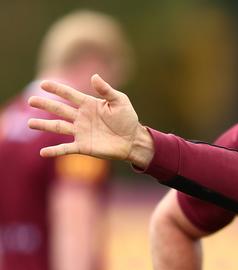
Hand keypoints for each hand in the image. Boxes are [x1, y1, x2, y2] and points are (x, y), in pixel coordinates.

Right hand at [27, 74, 152, 166]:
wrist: (133, 140)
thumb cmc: (127, 119)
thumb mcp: (120, 101)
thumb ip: (106, 90)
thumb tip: (94, 76)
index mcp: (89, 104)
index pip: (70, 94)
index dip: (57, 89)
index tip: (44, 84)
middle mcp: (81, 117)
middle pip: (59, 109)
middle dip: (45, 105)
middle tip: (31, 101)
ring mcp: (80, 132)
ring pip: (58, 127)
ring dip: (44, 125)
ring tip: (30, 123)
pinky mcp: (83, 146)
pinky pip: (66, 148)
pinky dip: (54, 151)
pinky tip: (43, 152)